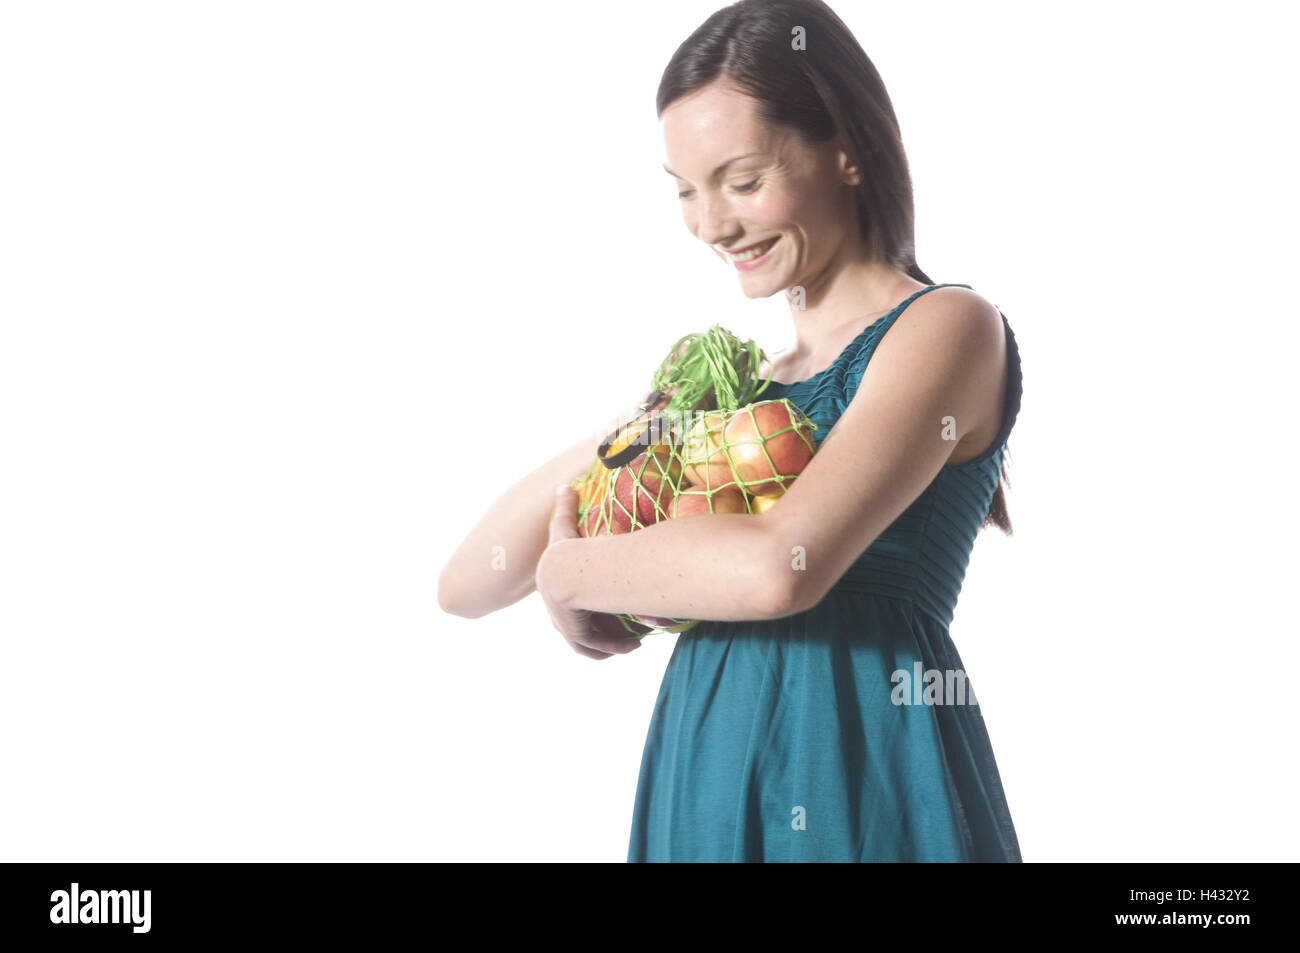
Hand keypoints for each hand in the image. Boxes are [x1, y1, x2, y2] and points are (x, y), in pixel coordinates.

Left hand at [536, 485, 647, 659]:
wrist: (565, 568)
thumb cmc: (567, 546)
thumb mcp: (565, 528)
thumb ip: (566, 508)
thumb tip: (564, 485)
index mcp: (554, 584)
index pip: (564, 603)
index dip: (578, 605)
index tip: (595, 607)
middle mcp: (555, 606)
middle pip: (575, 625)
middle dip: (598, 632)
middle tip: (621, 634)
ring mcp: (563, 621)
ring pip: (586, 640)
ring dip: (609, 644)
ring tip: (632, 644)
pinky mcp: (573, 631)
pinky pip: (594, 645)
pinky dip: (613, 647)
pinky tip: (632, 646)